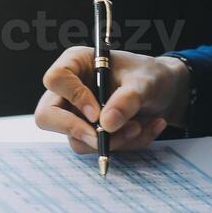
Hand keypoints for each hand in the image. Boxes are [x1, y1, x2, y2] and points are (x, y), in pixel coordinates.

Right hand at [35, 47, 189, 154]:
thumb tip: (106, 125)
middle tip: (103, 138)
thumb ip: (127, 99)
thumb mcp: (145, 82)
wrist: (164, 93)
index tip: (97, 113)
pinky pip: (97, 148)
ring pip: (77, 140)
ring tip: (139, 126)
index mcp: (76, 63)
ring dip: (111, 141)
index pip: (56, 79)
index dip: (74, 98)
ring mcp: (76, 116)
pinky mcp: (89, 134)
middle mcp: (69, 91)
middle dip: (76, 131)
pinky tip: (144, 129)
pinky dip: (123, 145)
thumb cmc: (150, 77)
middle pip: (46, 117)